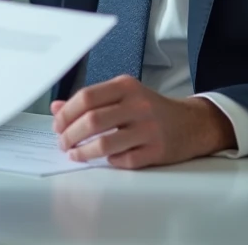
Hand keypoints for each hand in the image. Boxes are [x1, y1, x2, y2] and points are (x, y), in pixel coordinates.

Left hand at [50, 76, 235, 168]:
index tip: (57, 125)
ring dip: (83, 152)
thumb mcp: (122, 96)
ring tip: (75, 154)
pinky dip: (109, 161)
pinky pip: (123, 160)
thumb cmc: (150, 109)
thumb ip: (90, 101)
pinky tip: (105, 159)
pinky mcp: (157, 150)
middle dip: (70, 135)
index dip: (66, 113)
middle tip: (62, 143)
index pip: (86, 97)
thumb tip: (56, 109)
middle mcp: (138, 105)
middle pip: (92, 120)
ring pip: (105, 143)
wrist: (191, 124)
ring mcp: (149, 128)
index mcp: (126, 86)